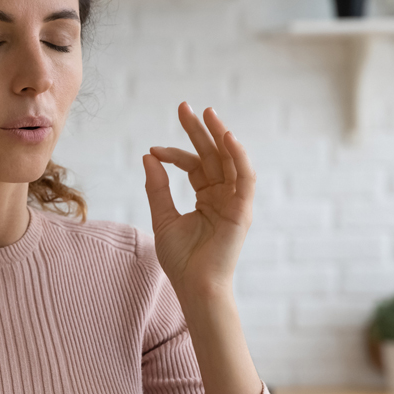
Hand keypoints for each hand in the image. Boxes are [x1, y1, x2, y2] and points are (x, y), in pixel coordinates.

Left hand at [141, 102, 254, 296]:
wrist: (195, 287)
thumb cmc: (181, 260)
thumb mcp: (163, 217)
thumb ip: (158, 187)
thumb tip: (148, 156)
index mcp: (207, 198)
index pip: (194, 166)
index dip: (174, 154)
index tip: (153, 150)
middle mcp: (224, 196)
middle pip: (213, 156)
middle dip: (199, 130)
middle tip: (184, 107)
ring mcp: (235, 201)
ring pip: (230, 160)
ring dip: (220, 135)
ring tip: (207, 113)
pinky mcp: (244, 209)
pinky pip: (245, 177)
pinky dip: (238, 156)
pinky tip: (227, 137)